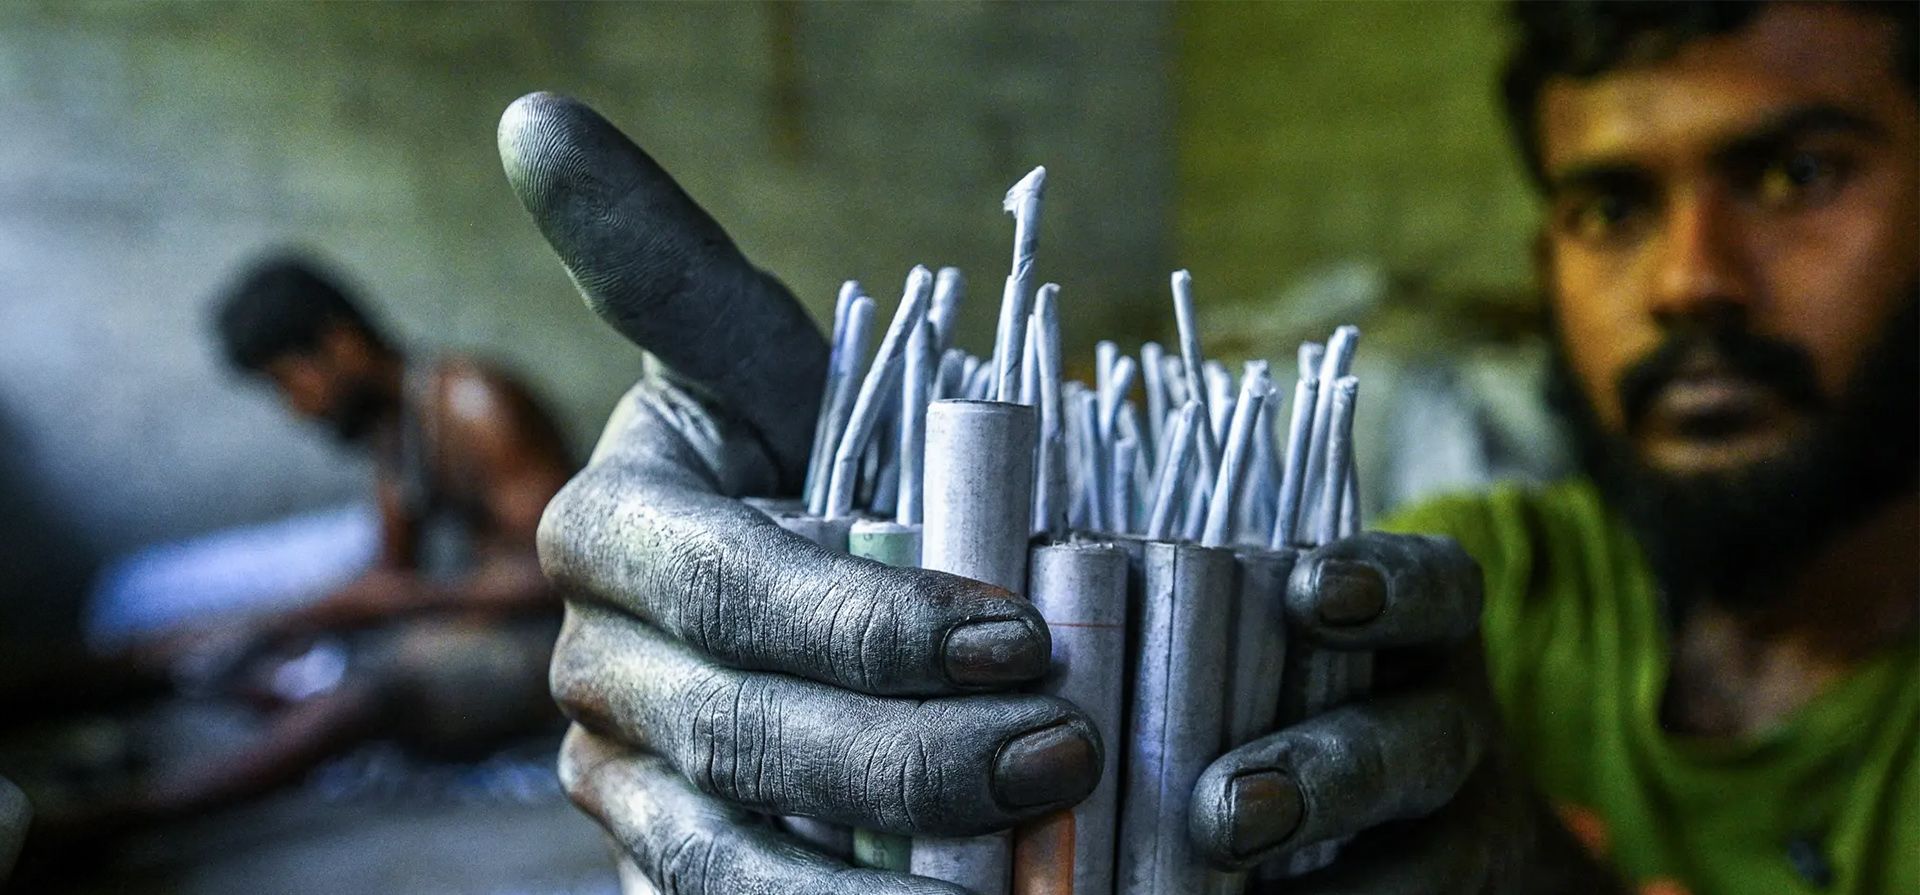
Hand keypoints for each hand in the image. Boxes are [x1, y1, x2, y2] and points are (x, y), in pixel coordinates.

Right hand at [498, 93, 1100, 894]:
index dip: (870, 624)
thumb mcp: (765, 370)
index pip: (736, 590)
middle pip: (745, 733)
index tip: (1019, 629)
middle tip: (1068, 741)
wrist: (809, 589)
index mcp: (614, 529)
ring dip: (882, 881)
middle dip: (914, 755)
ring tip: (1030, 869)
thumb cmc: (806, 454)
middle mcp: (595, 660)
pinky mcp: (658, 859)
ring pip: (728, 852)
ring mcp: (619, 777)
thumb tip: (533, 120)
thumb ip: (669, 270)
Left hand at [1187, 533, 1620, 892]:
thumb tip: (1046, 633)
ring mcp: (1469, 826)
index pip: (1434, 591)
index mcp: (1424, 631)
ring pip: (1435, 862)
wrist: (1418, 826)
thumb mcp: (1280, 643)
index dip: (1382, 587)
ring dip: (1341, 890)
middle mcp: (1458, 722)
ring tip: (1230, 875)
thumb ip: (1208, 632)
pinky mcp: (1458, 894)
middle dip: (1323, 777)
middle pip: (1419, 746)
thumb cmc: (1298, 691)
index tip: (1306, 593)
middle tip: (1224, 812)